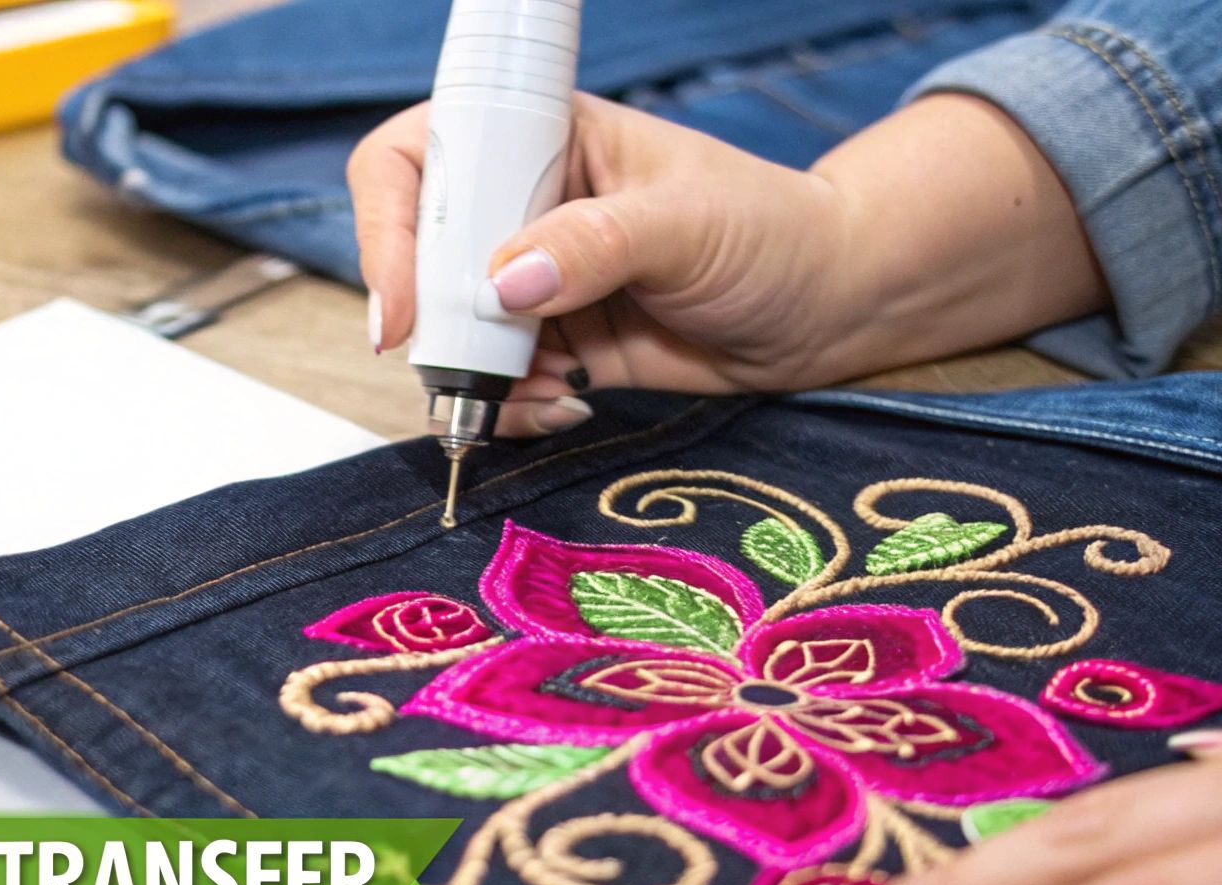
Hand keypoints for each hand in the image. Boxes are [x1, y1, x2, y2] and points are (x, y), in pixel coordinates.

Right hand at [346, 93, 1106, 436]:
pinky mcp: (559, 346)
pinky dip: (514, 407)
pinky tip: (568, 404)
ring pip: (453, 334)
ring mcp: (536, 282)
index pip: (419, 160)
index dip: (389, 226)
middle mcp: (523, 208)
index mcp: (543, 141)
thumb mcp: (687, 223)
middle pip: (419, 258)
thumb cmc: (772, 232)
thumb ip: (595, 245)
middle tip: (476, 366)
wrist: (832, 309)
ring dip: (477, 378)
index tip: (405, 307)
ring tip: (544, 392)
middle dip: (435, 323)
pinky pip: (499, 383)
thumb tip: (502, 285)